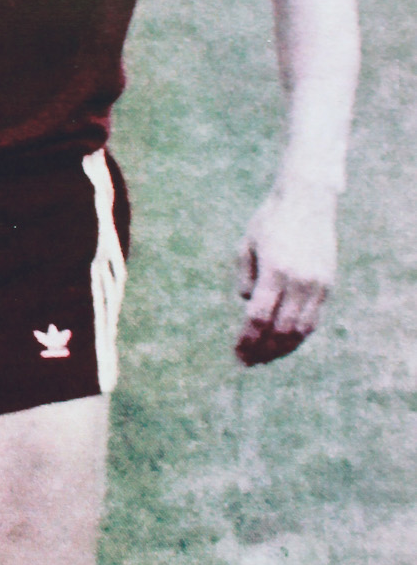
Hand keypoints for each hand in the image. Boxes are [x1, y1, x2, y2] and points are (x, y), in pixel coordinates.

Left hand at [234, 183, 337, 365]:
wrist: (307, 201)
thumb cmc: (269, 221)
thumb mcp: (246, 244)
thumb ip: (244, 277)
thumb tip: (247, 305)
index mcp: (275, 270)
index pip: (258, 316)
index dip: (246, 339)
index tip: (236, 352)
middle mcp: (299, 280)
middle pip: (280, 329)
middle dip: (262, 350)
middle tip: (246, 363)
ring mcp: (317, 284)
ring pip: (301, 329)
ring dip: (282, 348)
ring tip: (264, 358)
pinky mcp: (328, 285)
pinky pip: (313, 319)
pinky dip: (298, 335)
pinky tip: (283, 342)